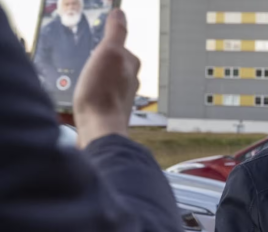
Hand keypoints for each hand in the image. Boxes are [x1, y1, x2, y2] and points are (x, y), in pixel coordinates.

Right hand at [73, 9, 139, 147]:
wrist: (99, 130)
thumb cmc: (103, 92)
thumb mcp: (109, 53)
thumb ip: (116, 33)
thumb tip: (120, 13)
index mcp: (132, 66)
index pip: (120, 47)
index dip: (105, 44)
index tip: (94, 45)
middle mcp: (131, 83)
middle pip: (114, 65)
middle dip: (101, 62)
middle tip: (85, 62)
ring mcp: (121, 99)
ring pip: (108, 82)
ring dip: (96, 79)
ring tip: (82, 80)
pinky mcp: (109, 112)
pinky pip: (100, 97)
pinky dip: (92, 95)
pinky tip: (82, 98)